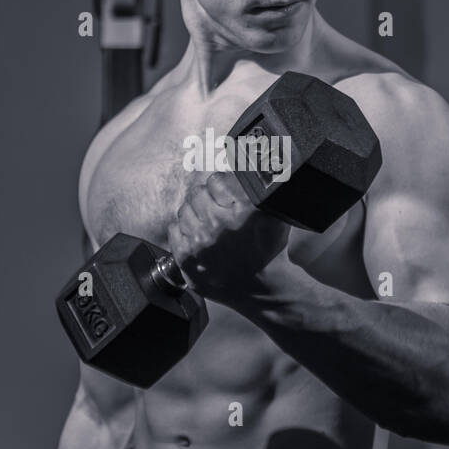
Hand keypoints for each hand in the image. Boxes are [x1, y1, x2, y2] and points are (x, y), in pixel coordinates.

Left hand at [166, 170, 289, 301]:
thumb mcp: (274, 213)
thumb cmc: (269, 250)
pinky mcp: (187, 257)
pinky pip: (174, 229)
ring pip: (184, 210)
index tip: (224, 193)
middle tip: (216, 210)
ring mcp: (201, 241)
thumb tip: (249, 160)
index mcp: (243, 208)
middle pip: (197, 193)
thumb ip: (261, 187)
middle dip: (206, 198)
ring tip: (208, 226)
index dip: (220, 185)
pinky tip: (198, 237)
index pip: (216, 179)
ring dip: (194, 214)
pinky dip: (183, 231)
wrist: (263, 288)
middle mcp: (220, 222)